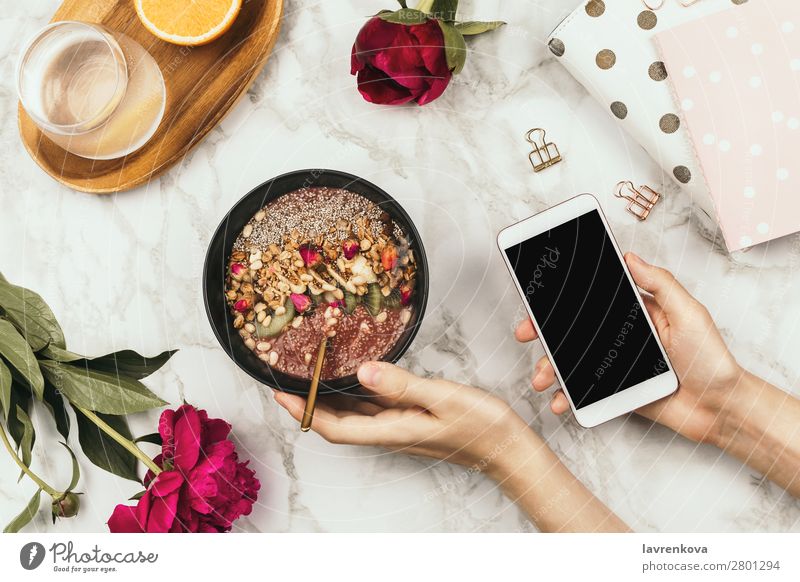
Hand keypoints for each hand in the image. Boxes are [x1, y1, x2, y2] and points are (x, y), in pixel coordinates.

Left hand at [273, 362, 530, 476]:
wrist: (508, 448)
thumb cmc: (481, 426)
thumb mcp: (443, 399)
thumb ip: (403, 386)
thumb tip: (364, 371)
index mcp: (393, 430)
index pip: (336, 427)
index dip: (305, 413)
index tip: (281, 394)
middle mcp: (391, 431)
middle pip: (339, 422)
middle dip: (309, 404)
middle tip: (287, 378)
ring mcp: (401, 425)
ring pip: (356, 413)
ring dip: (330, 397)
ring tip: (312, 373)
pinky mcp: (411, 418)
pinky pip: (375, 406)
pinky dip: (358, 392)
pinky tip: (357, 374)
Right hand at [516, 252, 743, 444]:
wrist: (720, 408)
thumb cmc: (712, 360)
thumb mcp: (690, 313)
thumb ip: (660, 285)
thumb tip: (631, 257)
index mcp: (636, 313)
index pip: (593, 300)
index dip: (563, 299)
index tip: (540, 298)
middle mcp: (621, 338)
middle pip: (573, 331)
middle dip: (543, 332)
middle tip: (525, 333)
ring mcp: (615, 365)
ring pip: (571, 362)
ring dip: (550, 368)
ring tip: (541, 378)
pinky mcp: (615, 392)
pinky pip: (584, 392)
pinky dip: (567, 397)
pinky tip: (560, 401)